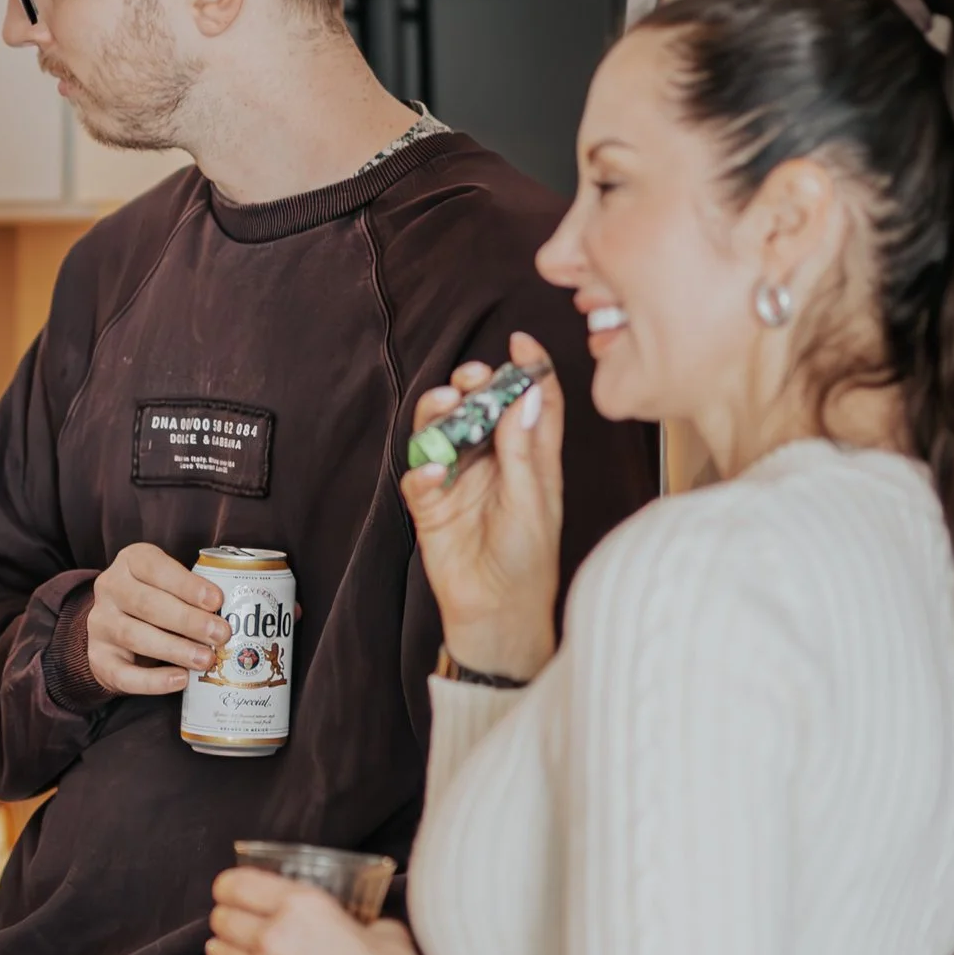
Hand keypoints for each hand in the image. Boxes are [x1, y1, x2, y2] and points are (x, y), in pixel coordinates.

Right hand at [83, 541, 227, 697]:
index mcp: (130, 562)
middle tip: (220, 634)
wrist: (114, 630)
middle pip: (147, 604)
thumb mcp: (169, 585)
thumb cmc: (155, 602)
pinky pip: (124, 673)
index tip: (216, 600)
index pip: (155, 568)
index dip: (186, 585)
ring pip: (134, 636)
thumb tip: (232, 617)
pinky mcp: (99, 658)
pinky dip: (153, 680)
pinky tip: (179, 679)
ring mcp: (100, 624)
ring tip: (205, 659)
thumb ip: (192, 595)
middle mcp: (110, 589)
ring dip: (174, 649)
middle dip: (188, 620)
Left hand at [207, 869, 424, 954]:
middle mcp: (275, 937)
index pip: (237, 885)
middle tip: (236, 930)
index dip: (228, 889)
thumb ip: (351, 921)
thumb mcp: (380, 927)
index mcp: (302, 906)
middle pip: (223, 921)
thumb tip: (351, 925)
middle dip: (228, 923)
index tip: (229, 894)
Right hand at [402, 330, 562, 683]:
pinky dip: (422, 469)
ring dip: (439, 414)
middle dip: (473, 384)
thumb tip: (525, 394)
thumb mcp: (535, 500)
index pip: (532, 400)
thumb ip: (525, 448)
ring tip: (444, 405)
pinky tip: (433, 471)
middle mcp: (492, 460)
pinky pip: (419, 477)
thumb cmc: (528, 558)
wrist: (499, 612)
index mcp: (529, 455)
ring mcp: (459, 479)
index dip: (529, 368)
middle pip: (479, 407)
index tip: (520, 342)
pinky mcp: (431, 505)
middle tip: (470, 376)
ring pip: (442, 431)